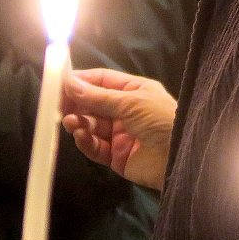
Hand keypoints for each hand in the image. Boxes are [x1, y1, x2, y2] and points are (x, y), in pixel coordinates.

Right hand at [60, 68, 176, 190]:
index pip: (102, 81)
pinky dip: (85, 141)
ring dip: (78, 122)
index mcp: (134, 91)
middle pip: (93, 103)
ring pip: (91, 125)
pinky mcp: (116, 156)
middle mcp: (126, 111)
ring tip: (70, 122)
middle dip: (75, 104)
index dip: (81, 81)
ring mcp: (120, 134)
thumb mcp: (131, 102)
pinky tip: (80, 135)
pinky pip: (95, 147)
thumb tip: (69, 83)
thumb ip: (98, 96)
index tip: (59, 82)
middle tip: (58, 105)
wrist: (181, 158)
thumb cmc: (161, 120)